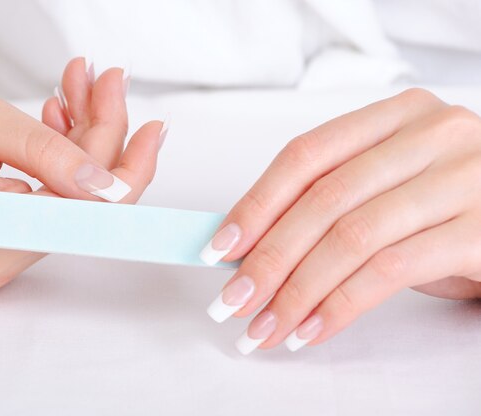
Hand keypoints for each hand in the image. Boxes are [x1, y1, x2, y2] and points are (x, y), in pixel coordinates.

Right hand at [0, 52, 165, 296]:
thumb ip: (48, 155)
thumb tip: (110, 187)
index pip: (84, 214)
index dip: (128, 171)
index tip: (154, 130)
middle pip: (81, 203)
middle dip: (102, 137)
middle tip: (107, 82)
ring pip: (69, 195)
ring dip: (82, 138)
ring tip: (80, 84)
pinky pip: (48, 195)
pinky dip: (61, 153)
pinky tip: (59, 113)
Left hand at [201, 88, 480, 353]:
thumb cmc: (445, 212)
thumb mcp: (386, 192)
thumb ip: (330, 203)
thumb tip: (251, 244)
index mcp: (397, 116)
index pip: (306, 155)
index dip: (257, 203)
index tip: (220, 247)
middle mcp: (432, 135)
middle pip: (324, 198)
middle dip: (269, 257)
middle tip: (233, 300)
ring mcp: (463, 178)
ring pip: (353, 237)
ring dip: (298, 290)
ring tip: (266, 325)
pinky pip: (391, 270)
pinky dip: (341, 305)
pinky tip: (312, 328)